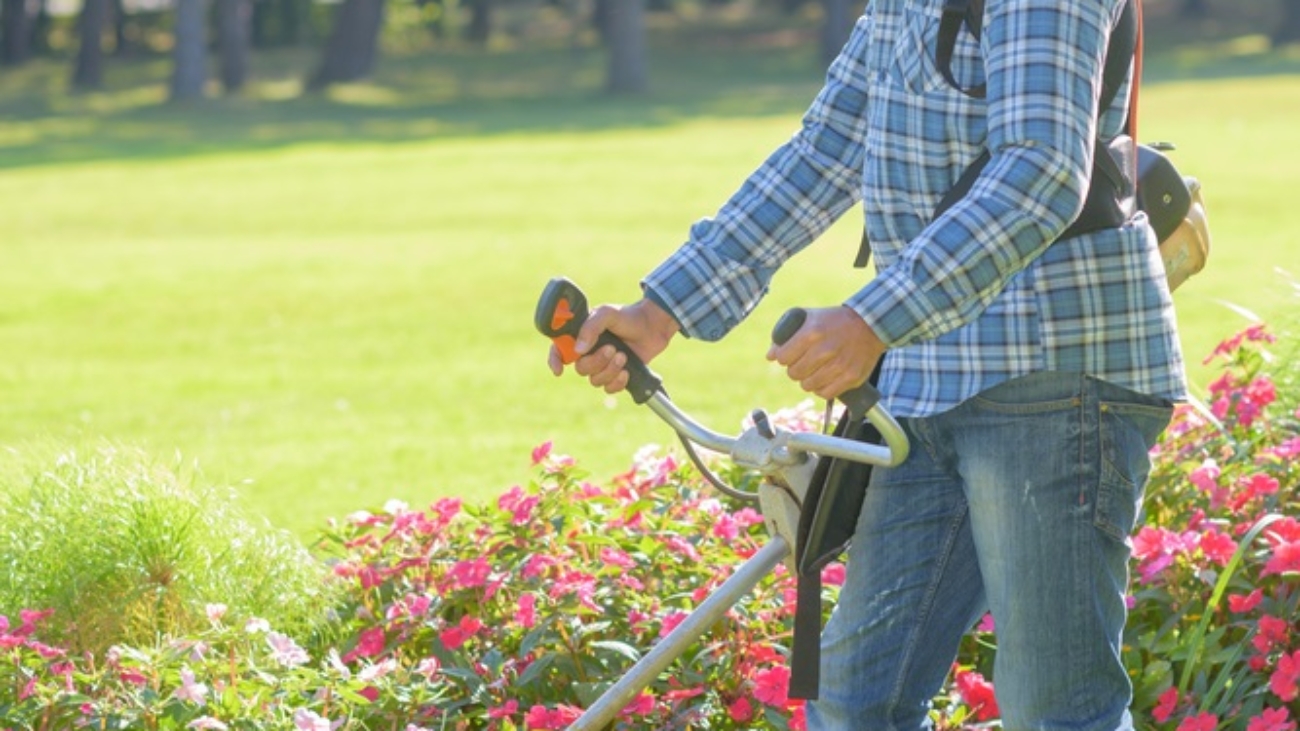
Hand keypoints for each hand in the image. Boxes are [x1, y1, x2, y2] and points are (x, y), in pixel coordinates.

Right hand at [547, 298, 678, 393]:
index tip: (560, 370)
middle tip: (612, 349)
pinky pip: (608, 388)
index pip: (559, 349)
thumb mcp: (607, 313)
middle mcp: (589, 351)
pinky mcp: (616, 375)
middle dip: (597, 362)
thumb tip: (578, 349)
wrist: (653, 327)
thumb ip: (590, 327)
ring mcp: (602, 364)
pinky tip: (627, 371)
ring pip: (594, 381)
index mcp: (581, 335)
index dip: (555, 360)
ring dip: (610, 370)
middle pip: (580, 369)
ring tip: (623, 356)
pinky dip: (617, 382)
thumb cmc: (628, 317)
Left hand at [766, 306, 884, 399]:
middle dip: (795, 369)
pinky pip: (825, 394)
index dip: (783, 357)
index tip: (788, 356)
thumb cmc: (835, 321)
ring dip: (807, 380)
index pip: (783, 357)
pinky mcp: (851, 378)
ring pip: (808, 386)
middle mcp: (825, 350)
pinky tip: (824, 379)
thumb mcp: (810, 318)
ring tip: (814, 371)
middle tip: (803, 364)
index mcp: (812, 332)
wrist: (871, 325)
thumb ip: (787, 334)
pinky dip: (821, 389)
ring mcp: (840, 365)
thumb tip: (770, 356)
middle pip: (794, 373)